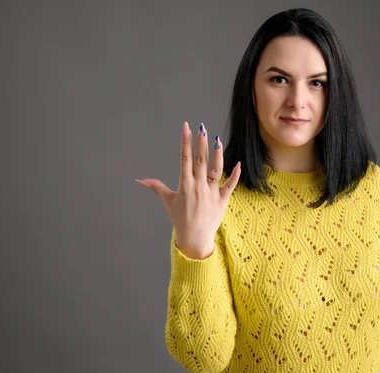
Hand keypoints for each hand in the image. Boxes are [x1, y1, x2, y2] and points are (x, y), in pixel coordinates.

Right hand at [135, 122, 240, 259]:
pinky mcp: (223, 200)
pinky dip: (235, 175)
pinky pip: (230, 185)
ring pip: (216, 170)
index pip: (184, 158)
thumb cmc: (180, 219)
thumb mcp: (168, 201)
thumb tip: (140, 180)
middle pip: (200, 161)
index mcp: (185, 185)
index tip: (186, 128)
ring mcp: (211, 193)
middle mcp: (198, 187)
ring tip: (217, 140)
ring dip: (217, 155)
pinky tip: (238, 163)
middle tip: (202, 127)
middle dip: (201, 143)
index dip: (186, 142)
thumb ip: (156, 187)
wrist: (194, 239)